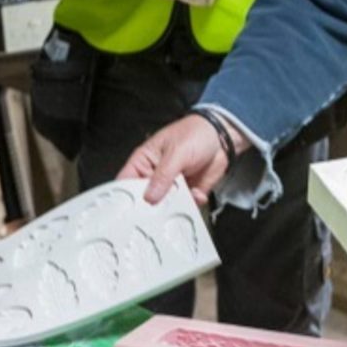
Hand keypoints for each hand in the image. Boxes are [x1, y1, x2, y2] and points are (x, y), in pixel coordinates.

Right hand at [116, 113, 234, 206]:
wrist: (222, 137)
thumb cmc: (195, 133)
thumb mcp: (177, 152)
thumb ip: (163, 175)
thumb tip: (150, 196)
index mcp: (144, 161)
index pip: (126, 182)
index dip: (124, 196)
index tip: (129, 211)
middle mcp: (155, 176)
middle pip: (144, 199)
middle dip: (150, 208)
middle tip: (157, 213)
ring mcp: (171, 186)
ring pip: (165, 206)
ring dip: (173, 208)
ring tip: (181, 201)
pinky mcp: (187, 193)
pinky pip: (184, 206)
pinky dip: (191, 205)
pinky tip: (196, 194)